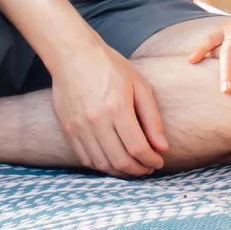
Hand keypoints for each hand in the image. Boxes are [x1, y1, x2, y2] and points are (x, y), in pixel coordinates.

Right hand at [49, 39, 168, 176]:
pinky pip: (86, 159)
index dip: (151, 160)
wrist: (73, 56)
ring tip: (133, 167)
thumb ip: (152, 118)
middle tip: (148, 168)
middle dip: (139, 170)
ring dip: (121, 172)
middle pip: (120, 161)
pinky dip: (102, 166)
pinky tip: (113, 162)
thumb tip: (162, 147)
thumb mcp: (139, 85)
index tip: (158, 161)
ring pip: (102, 164)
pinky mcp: (68, 131)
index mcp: (117, 108)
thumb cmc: (110, 67)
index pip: (137, 148)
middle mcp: (96, 121)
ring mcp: (79, 128)